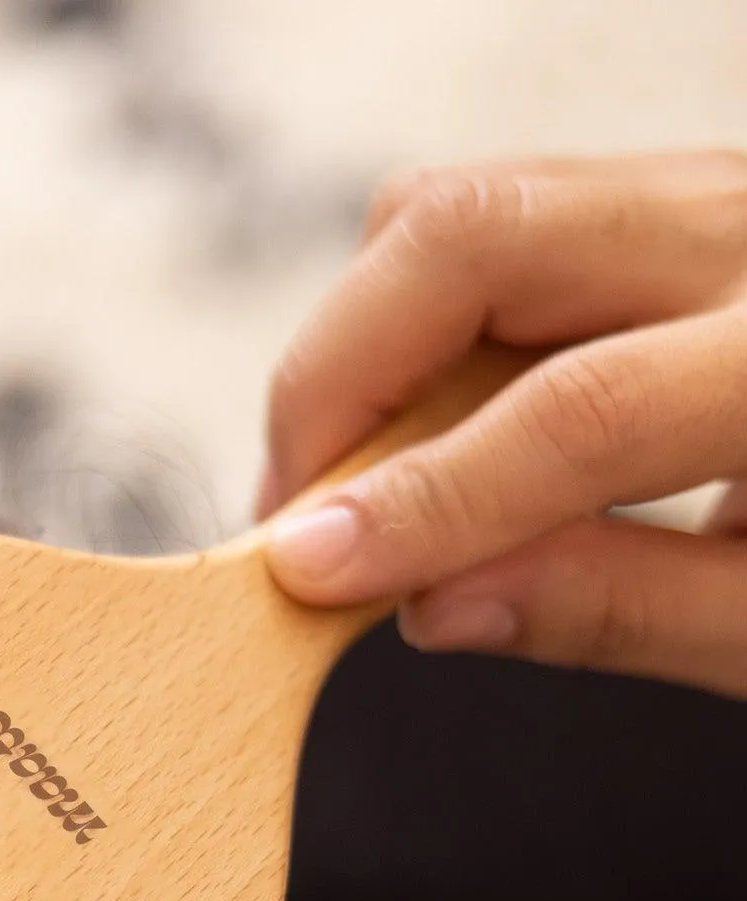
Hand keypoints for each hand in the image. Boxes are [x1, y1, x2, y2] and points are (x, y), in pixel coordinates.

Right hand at [259, 151, 746, 695]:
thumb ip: (625, 610)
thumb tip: (432, 605)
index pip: (577, 410)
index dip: (421, 499)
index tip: (304, 569)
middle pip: (475, 233)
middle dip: (336, 373)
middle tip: (296, 515)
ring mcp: (721, 191)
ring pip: (468, 206)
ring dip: (365, 346)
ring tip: (356, 484)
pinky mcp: (679, 202)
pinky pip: (503, 226)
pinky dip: (420, 330)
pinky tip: (426, 436)